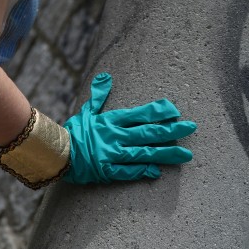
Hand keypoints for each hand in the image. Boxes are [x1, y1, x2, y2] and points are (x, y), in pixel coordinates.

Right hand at [62, 72, 196, 183]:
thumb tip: (106, 77)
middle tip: (191, 128)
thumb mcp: (86, 112)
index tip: (175, 111)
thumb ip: (99, 96)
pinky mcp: (107, 170)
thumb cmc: (74, 132)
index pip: (139, 114)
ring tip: (186, 154)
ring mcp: (111, 154)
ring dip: (166, 153)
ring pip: (144, 153)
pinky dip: (142, 171)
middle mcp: (114, 136)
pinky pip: (128, 172)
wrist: (56, 152)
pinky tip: (157, 171)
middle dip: (171, 130)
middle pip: (148, 133)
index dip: (158, 112)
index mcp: (110, 121)